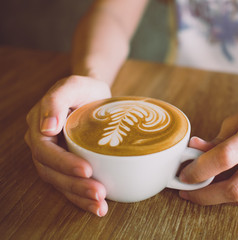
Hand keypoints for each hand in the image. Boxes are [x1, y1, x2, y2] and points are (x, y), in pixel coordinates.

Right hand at [25, 75, 110, 215]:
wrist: (93, 95)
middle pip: (51, 172)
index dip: (63, 163)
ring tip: (100, 205)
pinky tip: (97, 206)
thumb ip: (56, 100)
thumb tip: (46, 128)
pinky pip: (70, 184)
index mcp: (39, 126)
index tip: (86, 170)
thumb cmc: (84, 88)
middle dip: (74, 185)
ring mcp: (55, 156)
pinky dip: (82, 197)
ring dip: (79, 196)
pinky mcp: (68, 163)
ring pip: (60, 182)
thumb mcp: (73, 85)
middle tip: (98, 193)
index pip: (45, 150)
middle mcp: (43, 144)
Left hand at [179, 103, 237, 205]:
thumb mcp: (236, 122)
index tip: (184, 175)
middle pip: (235, 188)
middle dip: (205, 195)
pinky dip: (234, 195)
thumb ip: (215, 141)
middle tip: (187, 192)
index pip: (225, 156)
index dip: (200, 170)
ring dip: (217, 197)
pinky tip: (224, 186)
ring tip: (203, 189)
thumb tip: (191, 150)